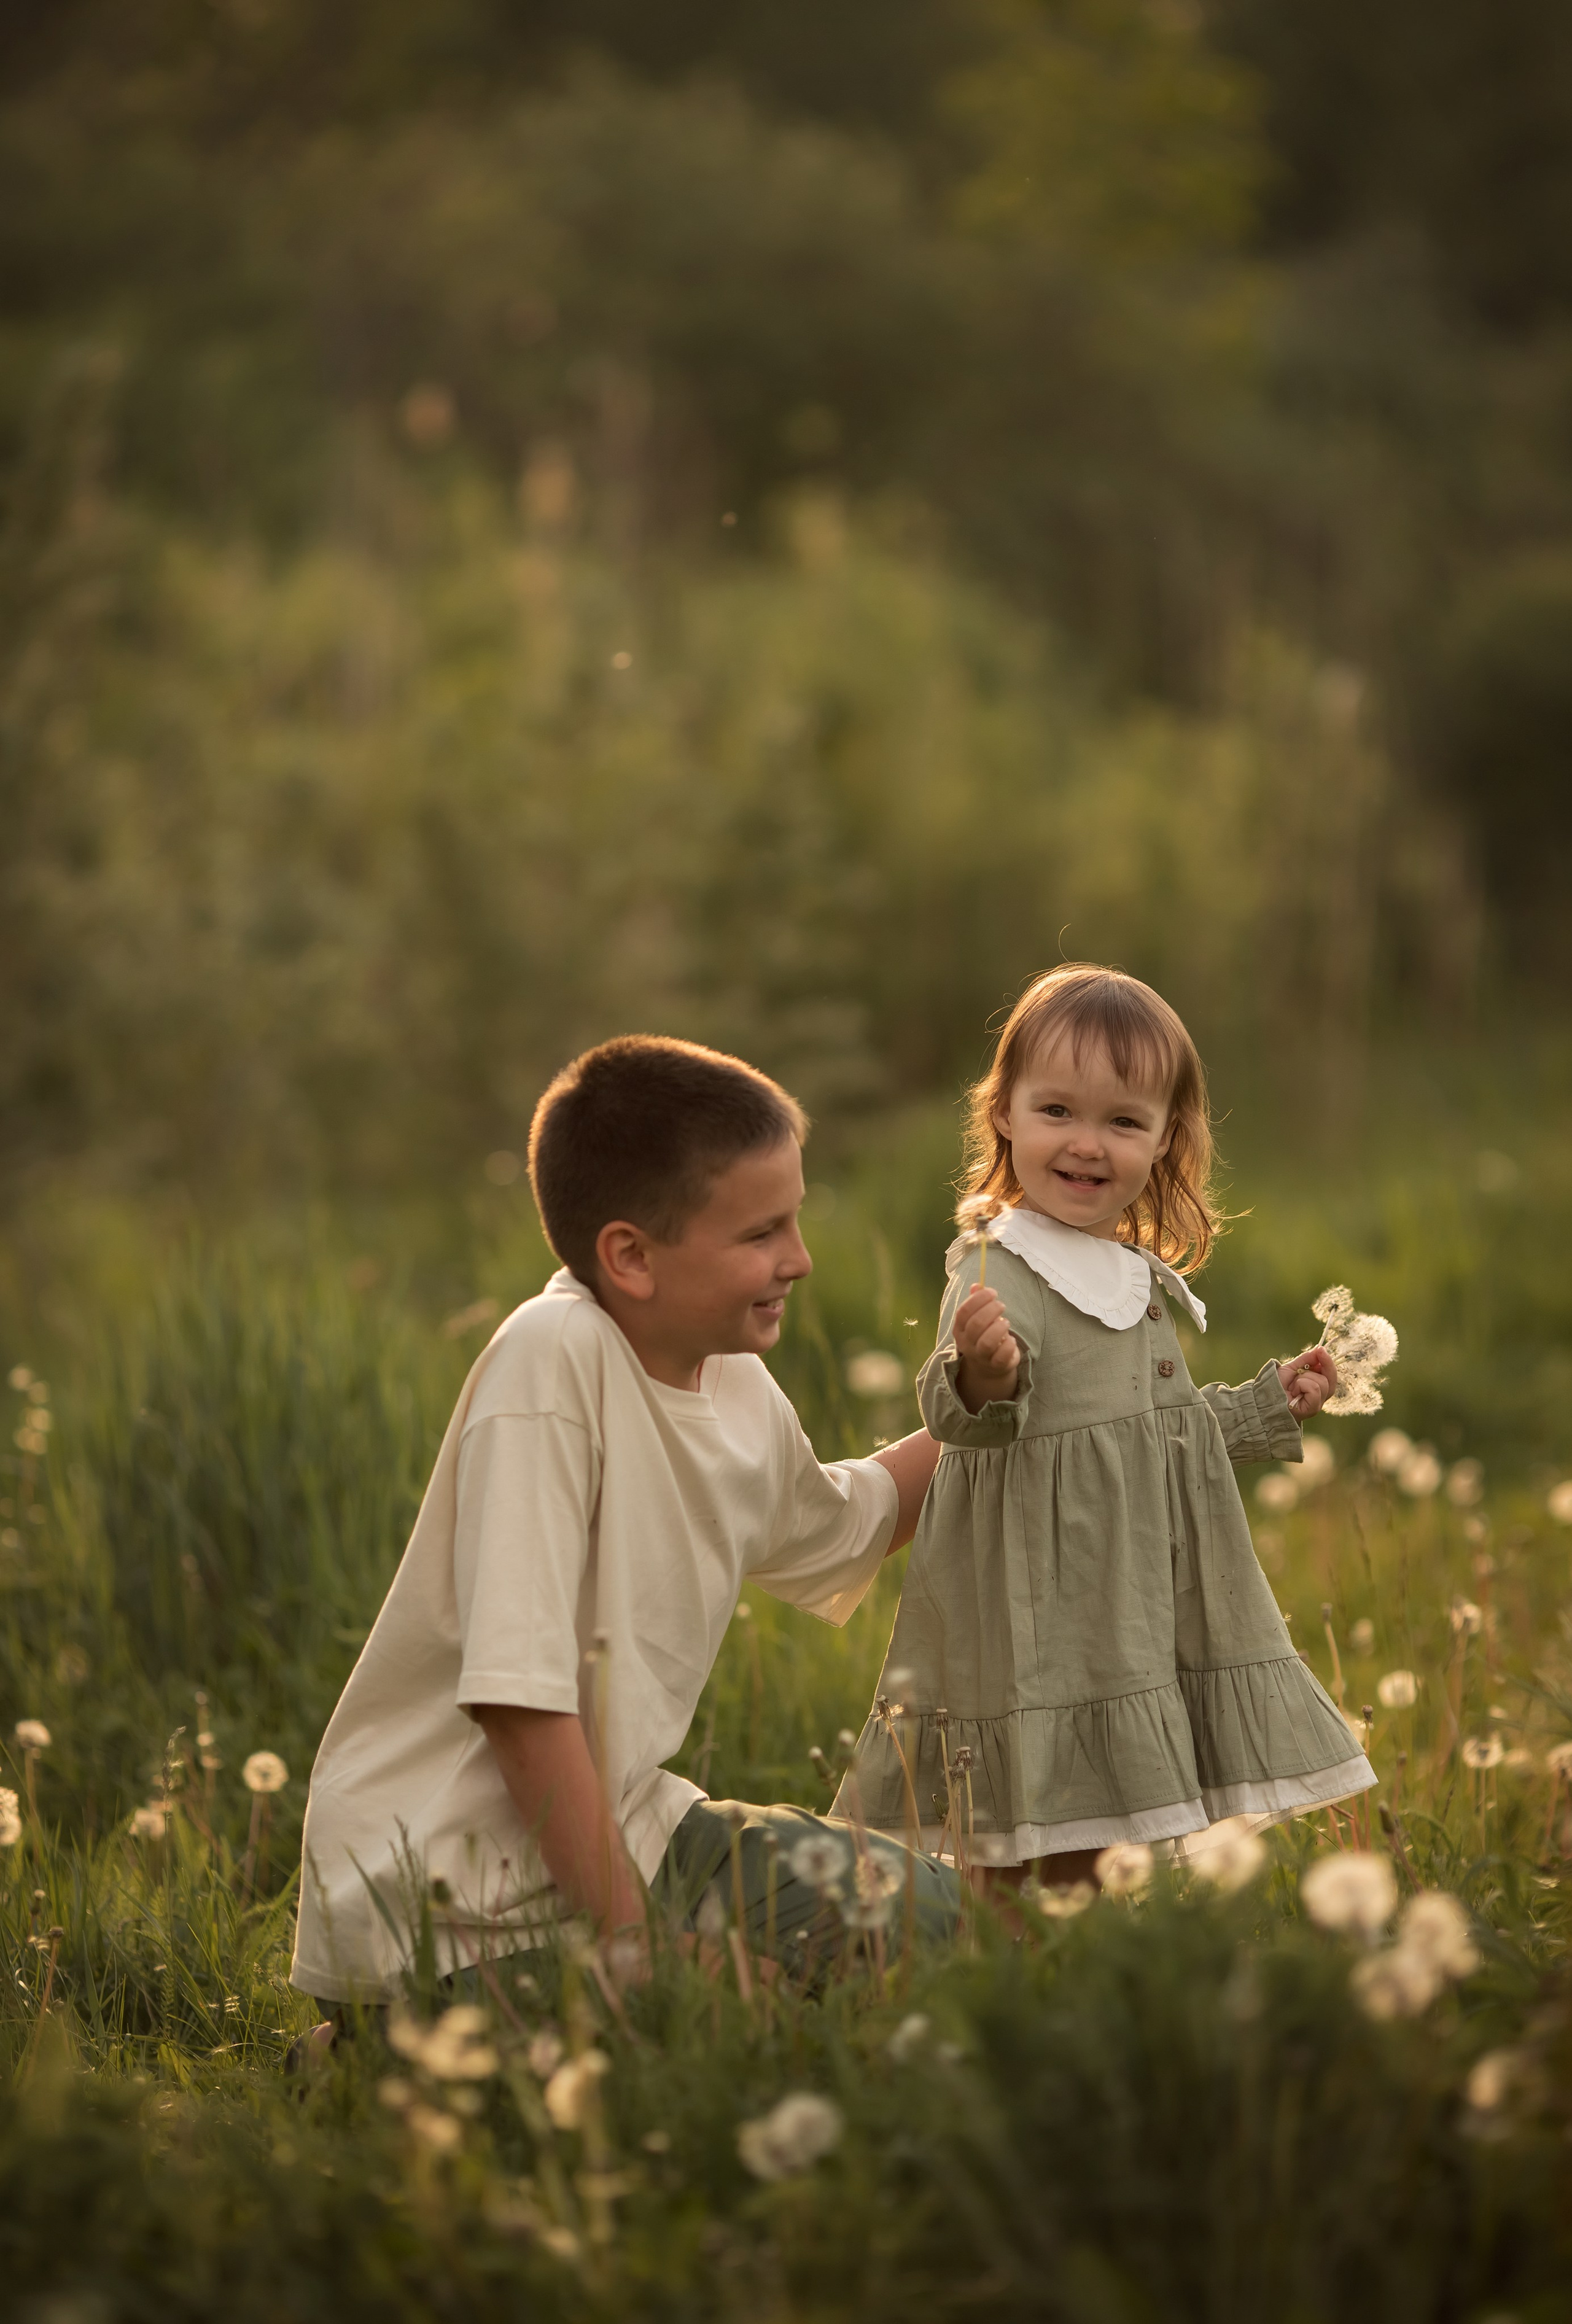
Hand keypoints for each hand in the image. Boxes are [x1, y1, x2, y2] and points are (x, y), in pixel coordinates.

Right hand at [953, 1283, 1020, 1413]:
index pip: (964, 1311)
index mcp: (959, 1329)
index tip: (992, 1292)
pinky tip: (1010, 1340)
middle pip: (976, 1324)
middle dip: (991, 1310)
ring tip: (1005, 1323)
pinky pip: (1001, 1356)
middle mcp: (966, 1343)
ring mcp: (980, 1356)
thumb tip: (977, 1285)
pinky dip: (1008, 1345)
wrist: (987, 1367)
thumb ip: (976, 1302)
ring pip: (987, 1342)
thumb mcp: (977, 1319)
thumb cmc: (983, 1336)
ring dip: (999, 1328)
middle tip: (1001, 1305)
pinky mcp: (995, 1365)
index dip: (979, 1299)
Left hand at [1278, 1345, 1337, 1419]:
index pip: (1331, 1374)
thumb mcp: (1293, 1367)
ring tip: (1293, 1385)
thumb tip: (1320, 1349)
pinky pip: (1314, 1388)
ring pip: (1322, 1381)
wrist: (1266, 1396)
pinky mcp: (1313, 1409)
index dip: (1328, 1361)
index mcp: (1318, 1386)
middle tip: (1306, 1362)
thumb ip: (1307, 1359)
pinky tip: (1294, 1391)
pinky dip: (1301, 1385)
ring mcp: (1318, 1403)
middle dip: (1318, 1367)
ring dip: (1303, 1378)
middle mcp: (1321, 1396)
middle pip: (1330, 1377)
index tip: (1321, 1350)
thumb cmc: (1278, 1384)